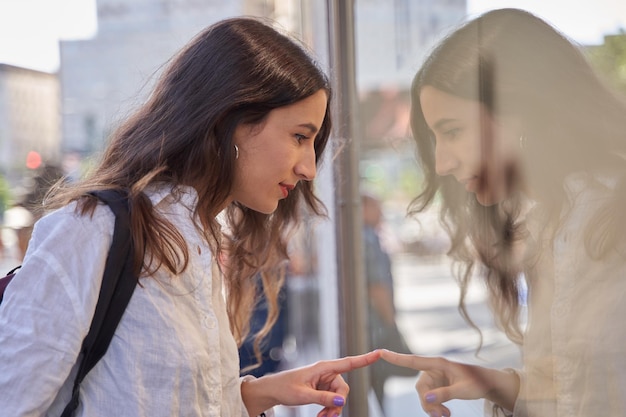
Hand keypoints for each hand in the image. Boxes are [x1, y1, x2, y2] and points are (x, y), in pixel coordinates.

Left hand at [242, 350, 380, 416]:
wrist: (273, 390)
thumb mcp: (303, 395)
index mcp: (323, 367)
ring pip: (339, 397)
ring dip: (333, 410)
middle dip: (338, 405)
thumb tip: (342, 402)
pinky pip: (333, 400)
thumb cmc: (285, 387)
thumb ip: (323, 398)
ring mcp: (325, 381)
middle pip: (344, 389)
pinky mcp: (323, 388)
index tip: (379, 353)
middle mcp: (327, 372)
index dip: (365, 359)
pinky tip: (322, 416)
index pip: (348, 363)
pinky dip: (329, 409)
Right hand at [380, 349, 517, 416]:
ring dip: (431, 408)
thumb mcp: (464, 389)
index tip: (379, 352)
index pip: (413, 360)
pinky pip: (429, 399)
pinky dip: (435, 408)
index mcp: (438, 363)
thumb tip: (426, 399)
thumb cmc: (477, 382)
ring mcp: (435, 378)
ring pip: (423, 396)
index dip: (395, 358)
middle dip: (427, 403)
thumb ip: (445, 394)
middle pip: (420, 387)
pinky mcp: (437, 386)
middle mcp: (433, 369)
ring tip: (445, 416)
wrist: (486, 384)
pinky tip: (445, 414)